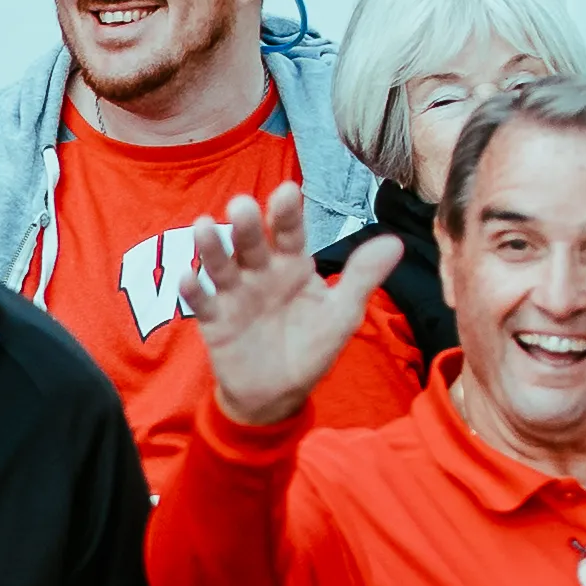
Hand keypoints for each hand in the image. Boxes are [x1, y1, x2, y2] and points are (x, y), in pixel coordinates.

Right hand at [173, 184, 394, 426]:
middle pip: (251, 244)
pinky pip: (203, 304)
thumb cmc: (311, 346)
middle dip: (245, 225)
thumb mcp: (342, 314)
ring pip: (221, 266)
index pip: (289, 233)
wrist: (278, 393)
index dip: (287, 214)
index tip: (287, 192)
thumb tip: (395, 242)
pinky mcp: (215, 321)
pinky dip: (194, 292)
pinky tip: (189, 279)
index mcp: (292, 265)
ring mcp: (235, 295)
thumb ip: (362, 278)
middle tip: (241, 206)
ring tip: (204, 227)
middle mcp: (260, 272)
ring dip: (212, 248)